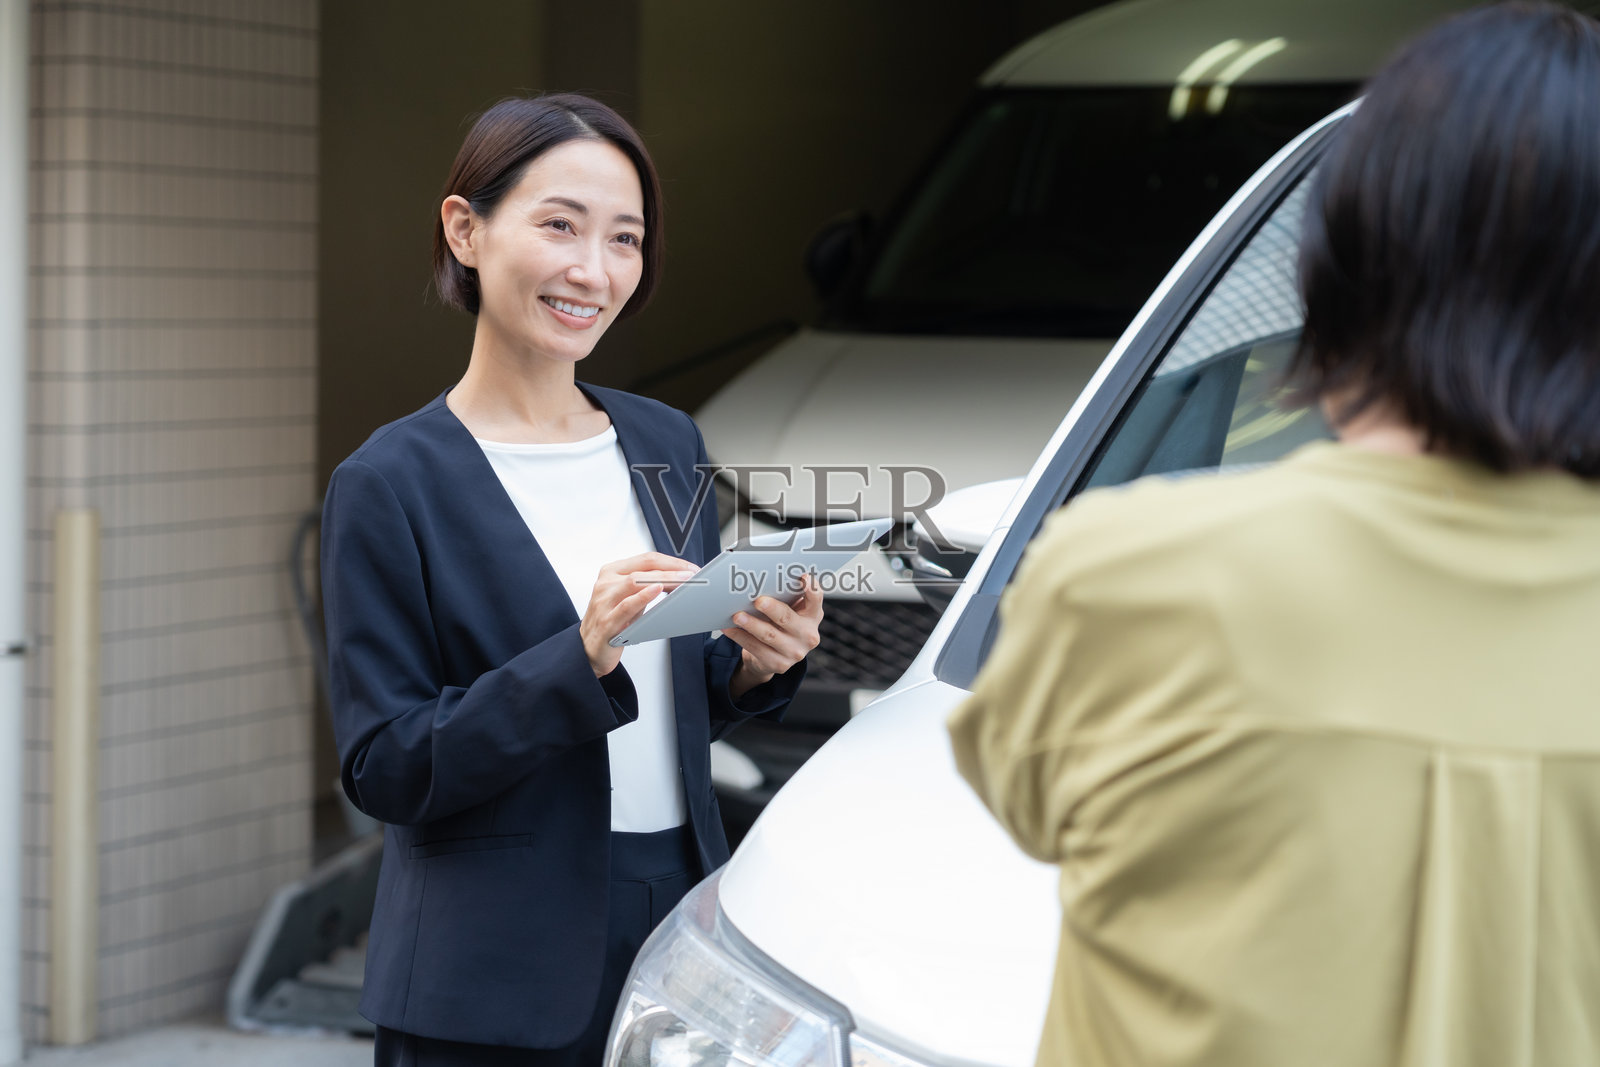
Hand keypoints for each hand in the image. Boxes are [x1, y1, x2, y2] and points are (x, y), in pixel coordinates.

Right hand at [580, 552, 698, 677]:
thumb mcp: (631, 597)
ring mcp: (605, 601)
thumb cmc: (611, 620)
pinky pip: (627, 605)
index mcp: (612, 572)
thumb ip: (649, 586)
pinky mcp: (607, 621)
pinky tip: (657, 590)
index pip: (646, 559)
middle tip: (691, 574)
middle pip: (644, 567)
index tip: (689, 568)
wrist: (588, 649)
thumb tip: (679, 579)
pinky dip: (643, 596)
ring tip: (682, 582)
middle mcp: (607, 583)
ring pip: (636, 581)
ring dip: (664, 580)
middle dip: (672, 569)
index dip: (672, 562)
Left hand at [724, 574, 823, 699]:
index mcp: (812, 616)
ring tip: (737, 616)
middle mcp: (808, 635)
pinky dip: (740, 637)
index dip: (812, 588)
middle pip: (787, 618)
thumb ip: (785, 597)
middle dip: (772, 609)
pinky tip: (729, 629)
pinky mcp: (779, 664)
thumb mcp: (790, 611)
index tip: (804, 577)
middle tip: (758, 601)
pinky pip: (756, 648)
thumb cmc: (781, 625)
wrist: (775, 656)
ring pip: (769, 635)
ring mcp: (795, 652)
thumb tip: (760, 582)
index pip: (816, 599)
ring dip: (751, 624)